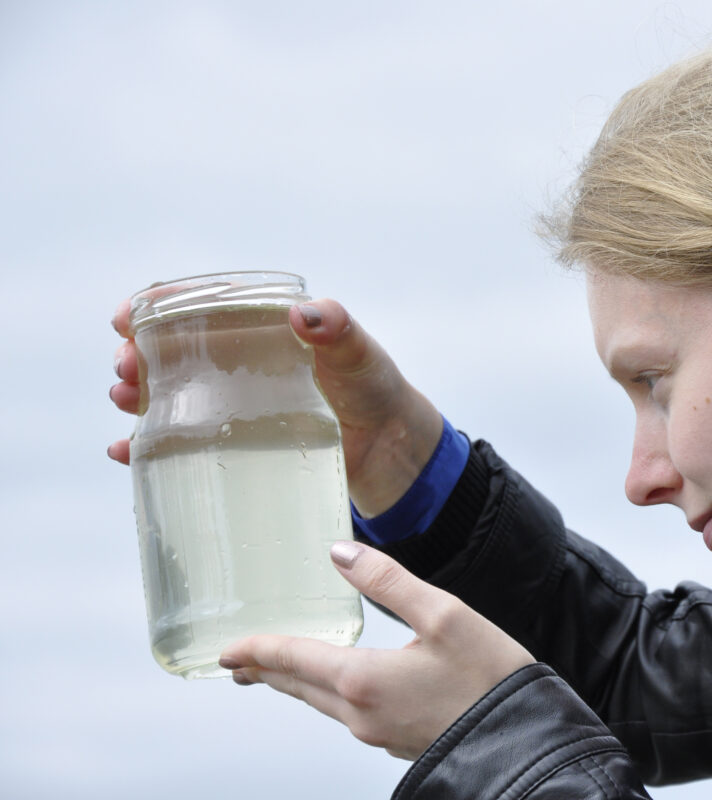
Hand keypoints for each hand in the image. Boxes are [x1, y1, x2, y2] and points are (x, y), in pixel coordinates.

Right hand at [108, 297, 443, 514]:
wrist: (391, 451)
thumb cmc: (375, 388)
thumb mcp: (359, 354)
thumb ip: (340, 329)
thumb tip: (305, 313)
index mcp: (261, 326)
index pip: (198, 304)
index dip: (156, 305)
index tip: (127, 317)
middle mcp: (239, 362)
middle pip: (170, 350)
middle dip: (136, 354)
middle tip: (124, 368)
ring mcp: (234, 404)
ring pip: (168, 393)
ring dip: (135, 393)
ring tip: (122, 399)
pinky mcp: (237, 445)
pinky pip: (182, 443)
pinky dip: (148, 447)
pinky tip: (125, 452)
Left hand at [218, 542, 535, 759]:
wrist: (526, 739)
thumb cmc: (491, 677)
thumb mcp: (444, 614)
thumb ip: (388, 581)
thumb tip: (341, 554)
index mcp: (364, 679)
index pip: (293, 659)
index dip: (258, 649)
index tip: (227, 650)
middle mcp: (362, 714)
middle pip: (299, 688)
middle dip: (267, 671)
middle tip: (239, 663)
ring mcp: (379, 733)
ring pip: (322, 704)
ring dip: (295, 684)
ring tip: (278, 672)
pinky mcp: (399, 741)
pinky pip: (349, 715)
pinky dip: (329, 696)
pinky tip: (339, 686)